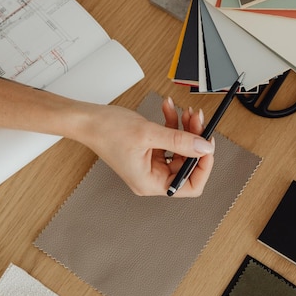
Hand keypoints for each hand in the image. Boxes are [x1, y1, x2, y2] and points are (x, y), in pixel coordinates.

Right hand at [79, 98, 214, 196]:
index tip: (208, 145)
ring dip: (185, 128)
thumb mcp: (148, 134)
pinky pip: (168, 138)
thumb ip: (179, 141)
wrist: (87, 119)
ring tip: (185, 111)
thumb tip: (204, 148)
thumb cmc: (106, 131)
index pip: (189, 186)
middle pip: (186, 162)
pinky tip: (169, 109)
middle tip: (197, 119)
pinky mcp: (148, 148)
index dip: (203, 167)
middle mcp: (151, 176)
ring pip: (179, 147)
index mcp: (150, 182)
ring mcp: (150, 162)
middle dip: (194, 138)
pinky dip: (171, 122)